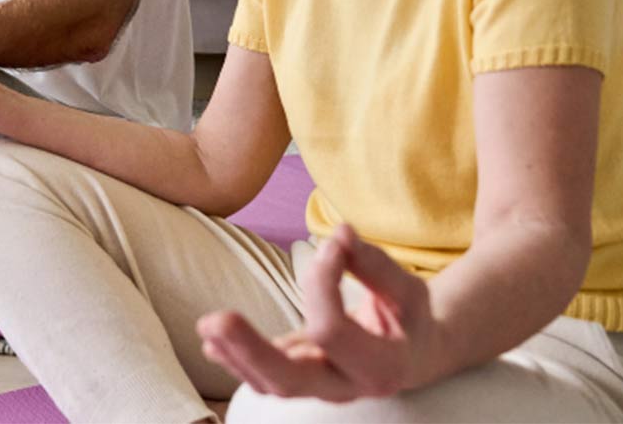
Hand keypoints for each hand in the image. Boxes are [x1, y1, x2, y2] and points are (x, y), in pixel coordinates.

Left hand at [197, 224, 438, 401]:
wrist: (415, 354)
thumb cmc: (409, 317)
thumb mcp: (405, 289)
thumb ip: (372, 264)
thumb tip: (340, 233)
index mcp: (382, 367)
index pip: (331, 330)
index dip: (323, 283)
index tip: (331, 244)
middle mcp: (348, 387)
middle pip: (290, 381)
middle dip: (250, 351)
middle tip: (215, 320)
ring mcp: (321, 388)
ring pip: (270, 386)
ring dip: (235, 356)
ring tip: (207, 327)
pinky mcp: (302, 379)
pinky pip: (266, 379)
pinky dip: (237, 361)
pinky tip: (212, 343)